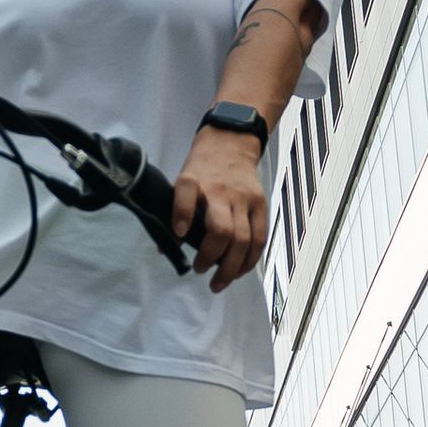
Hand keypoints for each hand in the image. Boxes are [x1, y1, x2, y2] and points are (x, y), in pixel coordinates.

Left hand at [171, 126, 268, 293]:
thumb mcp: (181, 181)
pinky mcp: (260, 204)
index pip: (185, 192)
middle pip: (222, 230)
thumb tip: (167, 248)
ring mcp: (244, 198)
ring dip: (231, 268)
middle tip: (200, 272)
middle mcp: (220, 190)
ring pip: (243, 240)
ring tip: (218, 283)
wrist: (231, 143)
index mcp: (194, 180)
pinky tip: (238, 272)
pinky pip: (260, 238)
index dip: (181, 214)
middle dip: (211, 258)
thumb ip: (175, 212)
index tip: (178, 234)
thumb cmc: (202, 169)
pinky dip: (249, 260)